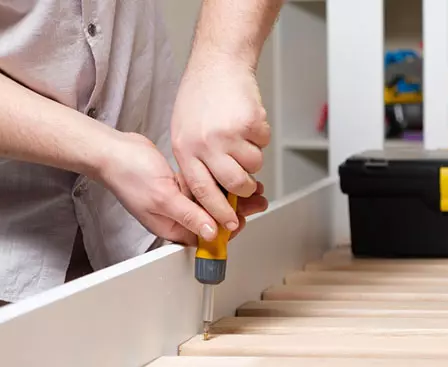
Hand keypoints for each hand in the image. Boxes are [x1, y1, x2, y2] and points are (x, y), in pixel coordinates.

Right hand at [97, 132, 266, 245]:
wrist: (113, 150)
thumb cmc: (130, 174)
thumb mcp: (164, 197)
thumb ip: (189, 215)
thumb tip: (211, 234)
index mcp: (171, 227)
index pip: (207, 236)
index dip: (229, 229)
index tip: (245, 218)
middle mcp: (175, 217)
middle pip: (213, 220)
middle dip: (237, 211)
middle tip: (257, 201)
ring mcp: (177, 200)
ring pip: (211, 203)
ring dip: (231, 196)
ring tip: (253, 188)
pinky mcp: (177, 185)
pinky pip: (203, 189)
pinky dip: (218, 185)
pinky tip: (231, 178)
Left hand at [170, 55, 270, 232]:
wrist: (219, 62)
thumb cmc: (200, 95)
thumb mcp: (183, 132)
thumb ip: (195, 162)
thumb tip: (211, 194)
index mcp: (185, 148)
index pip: (202, 191)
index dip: (218, 212)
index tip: (228, 224)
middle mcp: (206, 143)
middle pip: (234, 184)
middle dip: (245, 189)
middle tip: (248, 184)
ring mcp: (229, 133)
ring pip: (253, 166)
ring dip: (253, 157)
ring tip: (241, 138)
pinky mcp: (250, 122)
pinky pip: (264, 144)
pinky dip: (261, 136)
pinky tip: (247, 121)